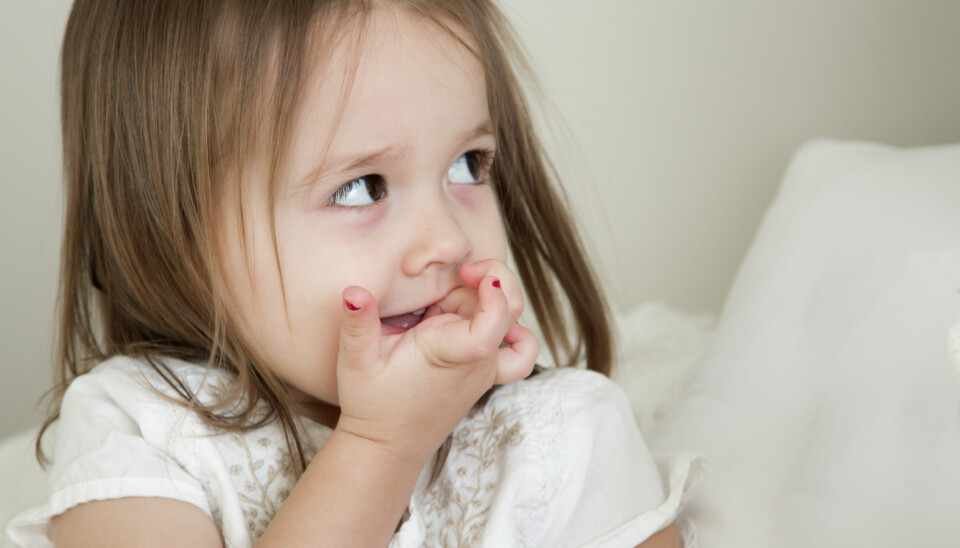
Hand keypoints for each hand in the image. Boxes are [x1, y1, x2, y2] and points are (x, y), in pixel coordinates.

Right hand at [334, 260, 537, 460]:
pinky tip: (491, 320)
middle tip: (462, 271)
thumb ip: (357, 325)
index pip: (495, 319)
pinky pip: (518, 351)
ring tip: (462, 291)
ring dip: (495, 297)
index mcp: (451, 352)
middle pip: (511, 308)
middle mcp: (478, 361)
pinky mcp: (484, 372)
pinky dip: (513, 330)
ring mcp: (485, 368)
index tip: (471, 271)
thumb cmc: (371, 405)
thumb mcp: (356, 362)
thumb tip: (353, 291)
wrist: (387, 447)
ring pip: (513, 321)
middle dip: (493, 278)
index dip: (495, 290)